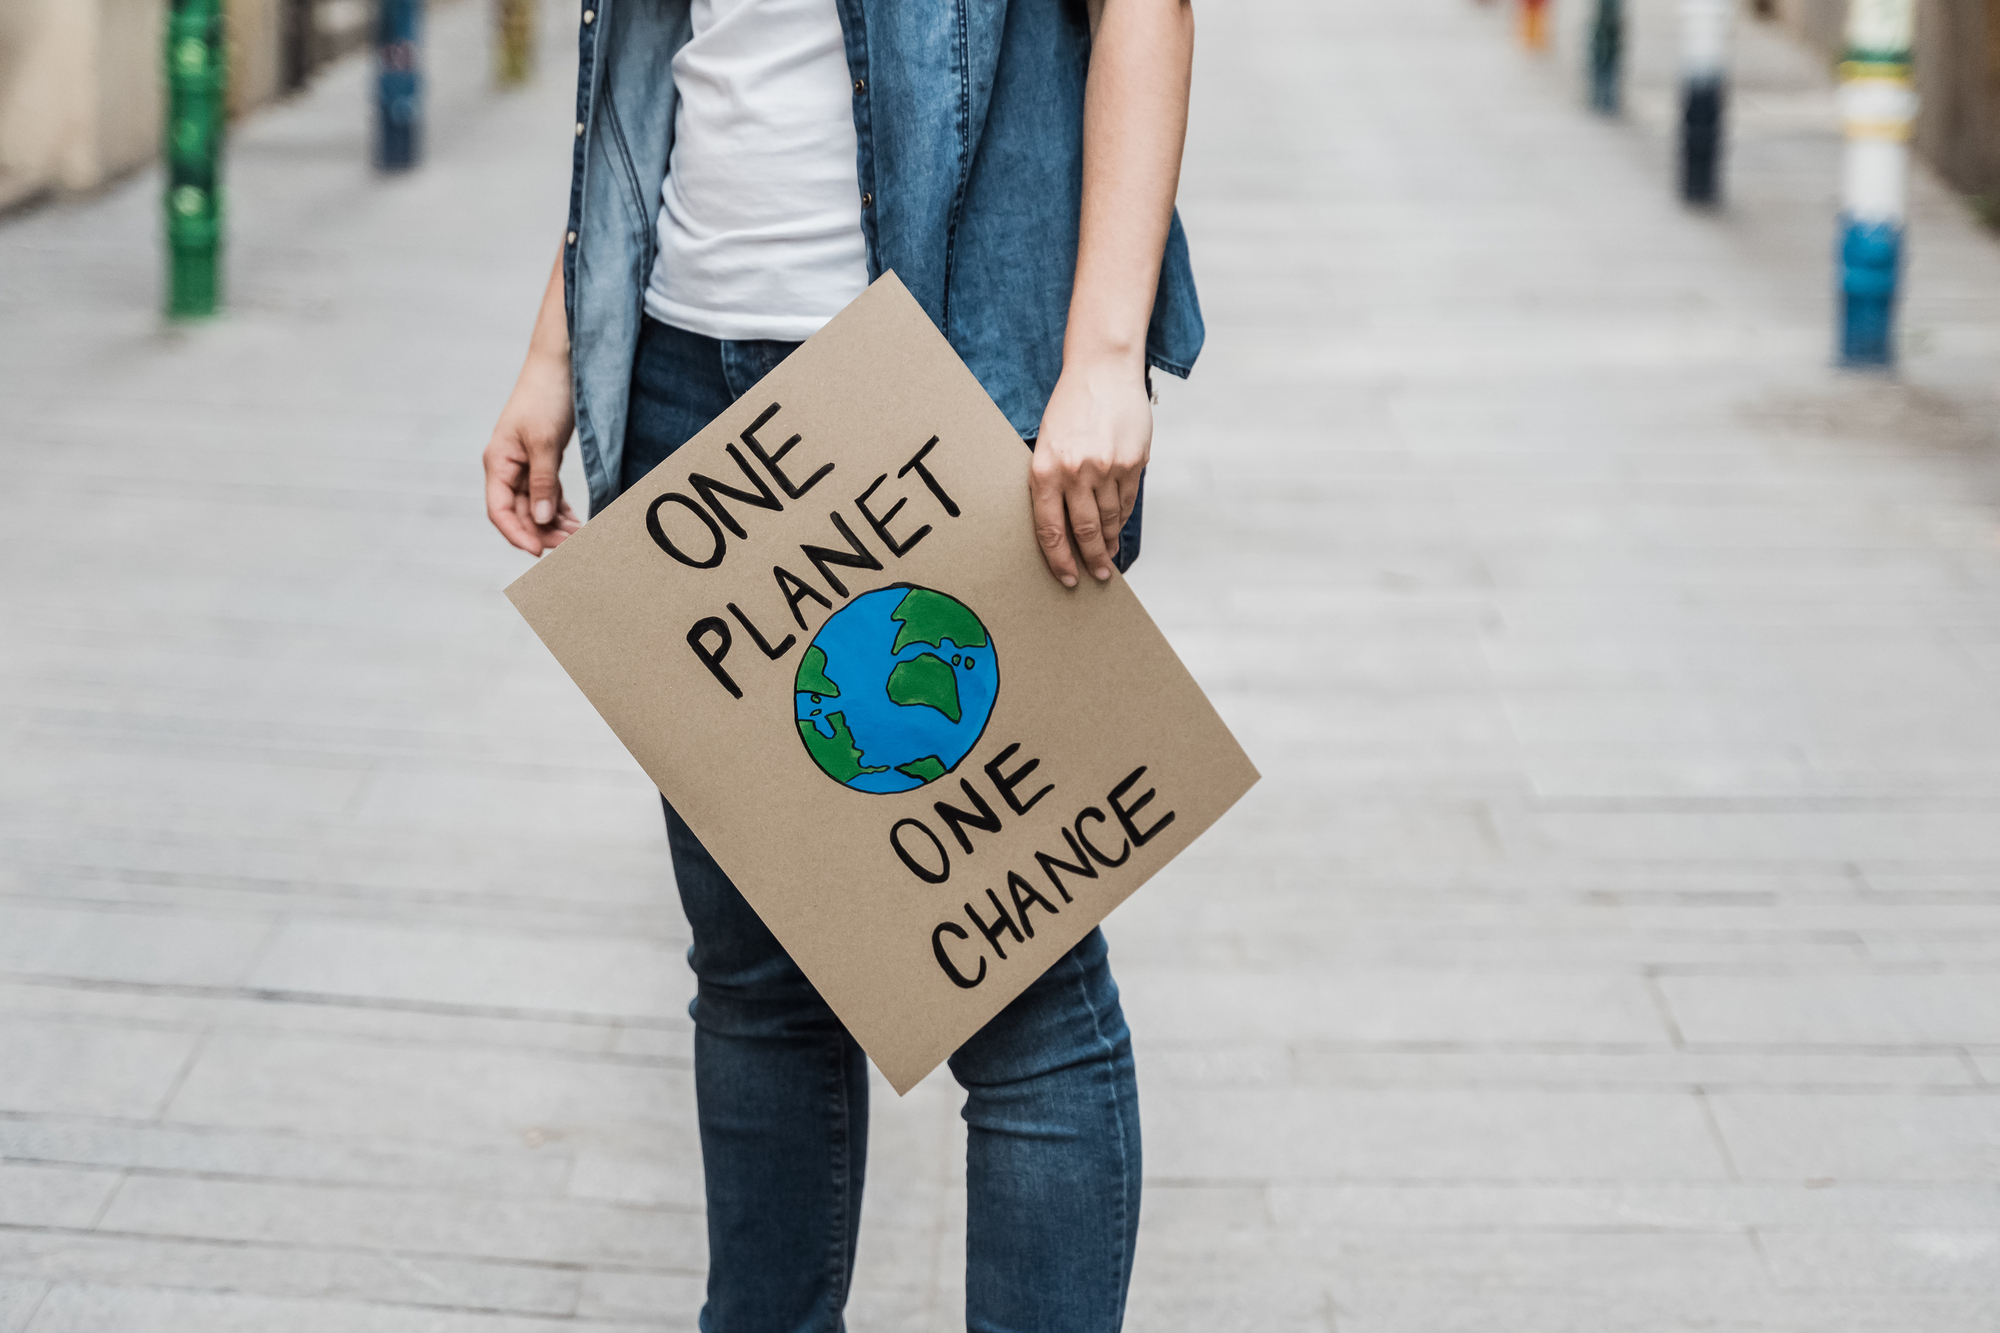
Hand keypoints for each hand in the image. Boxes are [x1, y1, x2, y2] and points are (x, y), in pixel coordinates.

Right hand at [483, 347, 580, 555]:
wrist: (560, 364)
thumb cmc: (546, 395)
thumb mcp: (545, 441)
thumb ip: (543, 482)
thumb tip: (542, 519)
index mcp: (499, 462)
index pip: (499, 511)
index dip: (517, 534)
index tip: (539, 553)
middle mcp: (508, 468)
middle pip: (521, 513)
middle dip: (544, 533)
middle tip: (573, 548)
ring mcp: (525, 465)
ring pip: (537, 507)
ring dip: (555, 525)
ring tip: (581, 539)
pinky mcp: (542, 461)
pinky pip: (548, 495)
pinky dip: (561, 510)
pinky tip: (576, 523)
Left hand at [1029, 355, 1150, 585]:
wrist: (1102, 370)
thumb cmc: (1069, 407)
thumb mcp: (1046, 442)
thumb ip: (1051, 481)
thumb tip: (1061, 526)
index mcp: (1045, 469)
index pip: (1050, 530)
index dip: (1060, 561)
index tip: (1068, 578)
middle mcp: (1076, 471)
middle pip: (1084, 530)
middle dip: (1090, 558)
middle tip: (1096, 575)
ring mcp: (1107, 467)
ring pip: (1110, 518)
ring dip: (1109, 540)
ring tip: (1109, 555)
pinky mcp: (1133, 461)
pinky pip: (1128, 500)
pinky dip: (1123, 517)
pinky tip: (1119, 527)